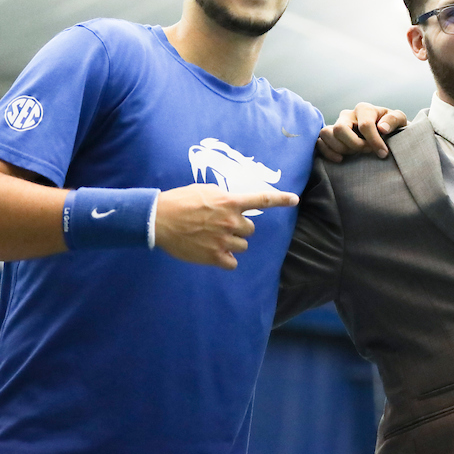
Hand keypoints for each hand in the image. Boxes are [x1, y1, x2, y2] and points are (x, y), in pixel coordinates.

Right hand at [154, 184, 298, 269]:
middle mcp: (231, 221)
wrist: (159, 220)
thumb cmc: (179, 201)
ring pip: (242, 246)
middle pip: (250, 229)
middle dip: (238, 228)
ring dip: (232, 243)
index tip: (294, 200)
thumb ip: (224, 198)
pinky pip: (232, 263)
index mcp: (230, 202)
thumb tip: (234, 204)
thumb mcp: (205, 190)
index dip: (281, 199)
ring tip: (212, 238)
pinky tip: (214, 253)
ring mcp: (224, 240)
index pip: (262, 199)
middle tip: (220, 226)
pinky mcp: (214, 257)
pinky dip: (226, 260)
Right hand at [316, 103, 407, 161]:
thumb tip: (382, 128)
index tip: (383, 154)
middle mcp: (348, 115)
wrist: (385, 135)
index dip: (374, 141)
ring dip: (341, 148)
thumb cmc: (392, 127)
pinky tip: (341, 159)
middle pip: (340, 129)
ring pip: (326, 134)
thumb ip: (394, 120)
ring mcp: (336, 125)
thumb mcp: (400, 121)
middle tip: (367, 152)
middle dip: (354, 144)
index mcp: (364, 109)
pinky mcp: (330, 137)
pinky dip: (328, 152)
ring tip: (355, 154)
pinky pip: (320, 143)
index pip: (365, 125)